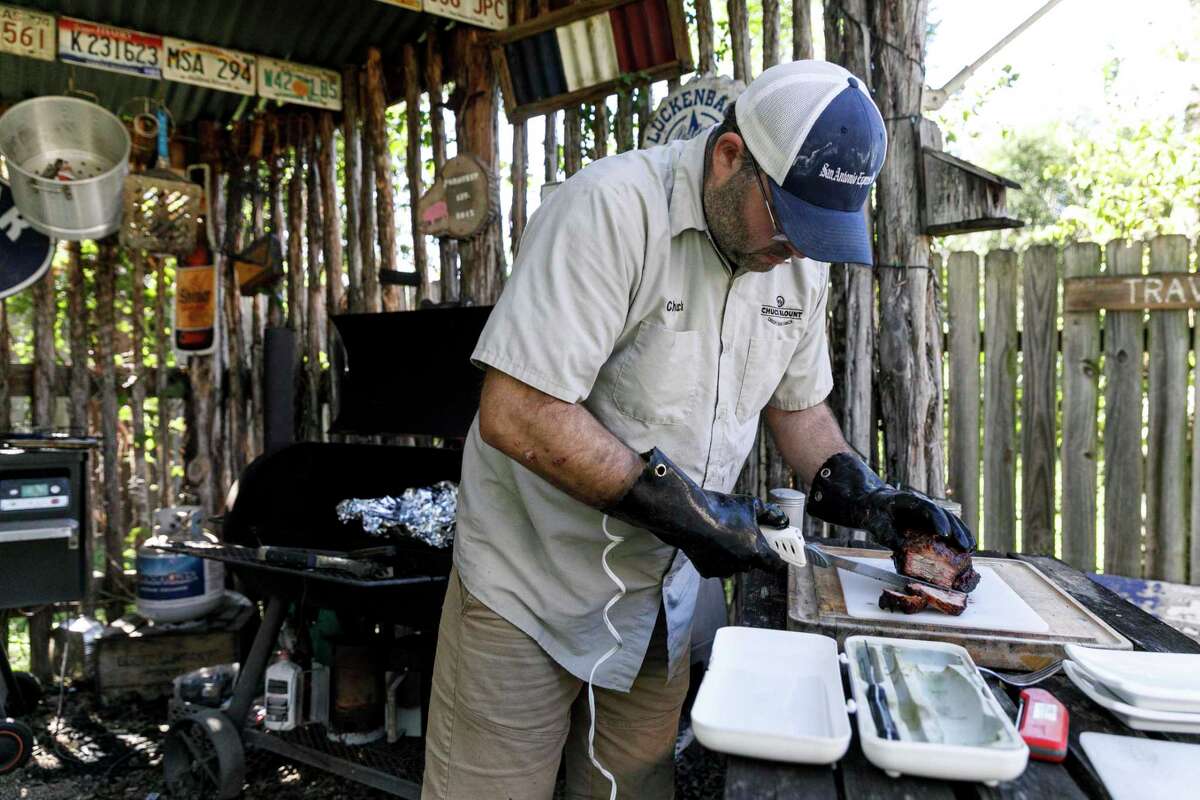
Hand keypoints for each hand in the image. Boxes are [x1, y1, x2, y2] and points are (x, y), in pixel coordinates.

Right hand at [604, 448, 789, 577]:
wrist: (687, 516)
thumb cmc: (720, 509)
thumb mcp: (750, 504)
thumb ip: (770, 514)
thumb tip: (782, 520)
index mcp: (755, 551)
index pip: (775, 564)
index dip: (778, 558)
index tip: (777, 551)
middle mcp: (741, 564)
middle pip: (753, 562)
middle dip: (752, 550)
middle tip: (745, 534)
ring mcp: (723, 570)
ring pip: (735, 565)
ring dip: (734, 554)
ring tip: (724, 535)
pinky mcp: (707, 571)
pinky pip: (718, 566)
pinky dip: (717, 556)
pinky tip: (711, 541)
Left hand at [806, 452, 975, 551]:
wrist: (868, 504)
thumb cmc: (872, 513)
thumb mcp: (876, 525)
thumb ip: (890, 536)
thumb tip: (904, 550)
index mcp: (907, 500)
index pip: (926, 508)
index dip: (937, 520)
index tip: (944, 534)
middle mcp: (921, 504)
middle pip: (944, 514)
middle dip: (956, 530)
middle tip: (965, 546)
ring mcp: (926, 511)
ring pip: (949, 520)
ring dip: (961, 533)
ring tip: (971, 548)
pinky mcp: (928, 520)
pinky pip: (946, 527)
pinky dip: (956, 536)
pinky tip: (965, 547)